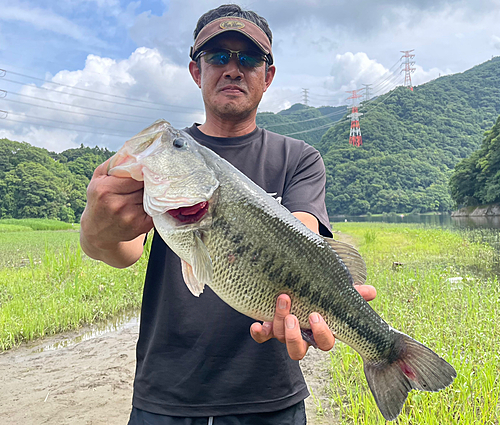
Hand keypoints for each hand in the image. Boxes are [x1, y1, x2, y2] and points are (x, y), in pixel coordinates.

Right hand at [80, 158, 153, 266]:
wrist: (98, 232)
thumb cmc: (99, 200)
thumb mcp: (99, 178)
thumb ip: (114, 163)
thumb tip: (133, 149)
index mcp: (105, 189)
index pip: (135, 173)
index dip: (143, 170)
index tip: (149, 167)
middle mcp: (117, 204)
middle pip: (145, 185)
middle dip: (149, 181)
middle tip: (151, 178)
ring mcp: (130, 216)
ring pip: (151, 196)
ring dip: (153, 192)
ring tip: (145, 192)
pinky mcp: (141, 226)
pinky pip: (156, 209)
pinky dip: (156, 204)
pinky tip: (150, 202)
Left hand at [250, 285, 376, 360]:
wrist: (295, 284)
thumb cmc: (319, 293)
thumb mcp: (334, 292)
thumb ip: (352, 292)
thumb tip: (371, 291)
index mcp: (319, 332)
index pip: (324, 343)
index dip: (320, 333)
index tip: (316, 315)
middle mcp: (301, 337)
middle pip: (298, 350)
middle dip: (294, 335)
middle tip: (293, 317)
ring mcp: (282, 334)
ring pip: (280, 338)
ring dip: (279, 321)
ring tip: (282, 300)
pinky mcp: (267, 328)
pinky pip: (261, 337)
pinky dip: (258, 333)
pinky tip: (256, 324)